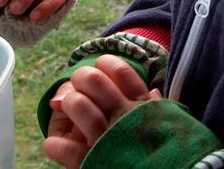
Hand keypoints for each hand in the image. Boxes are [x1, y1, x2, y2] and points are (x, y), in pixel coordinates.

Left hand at [43, 55, 160, 166]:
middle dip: (82, 78)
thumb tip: (152, 91)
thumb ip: (158, 109)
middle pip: (95, 82)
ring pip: (79, 106)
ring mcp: (107, 140)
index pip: (122, 73)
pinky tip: (54, 145)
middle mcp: (124, 119)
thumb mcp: (168, 126)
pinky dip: (55, 145)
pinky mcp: (91, 164)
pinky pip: (64, 149)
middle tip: (79, 84)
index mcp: (142, 109)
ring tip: (67, 107)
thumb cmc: (165, 154)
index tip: (101, 64)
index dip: (107, 64)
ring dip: (69, 103)